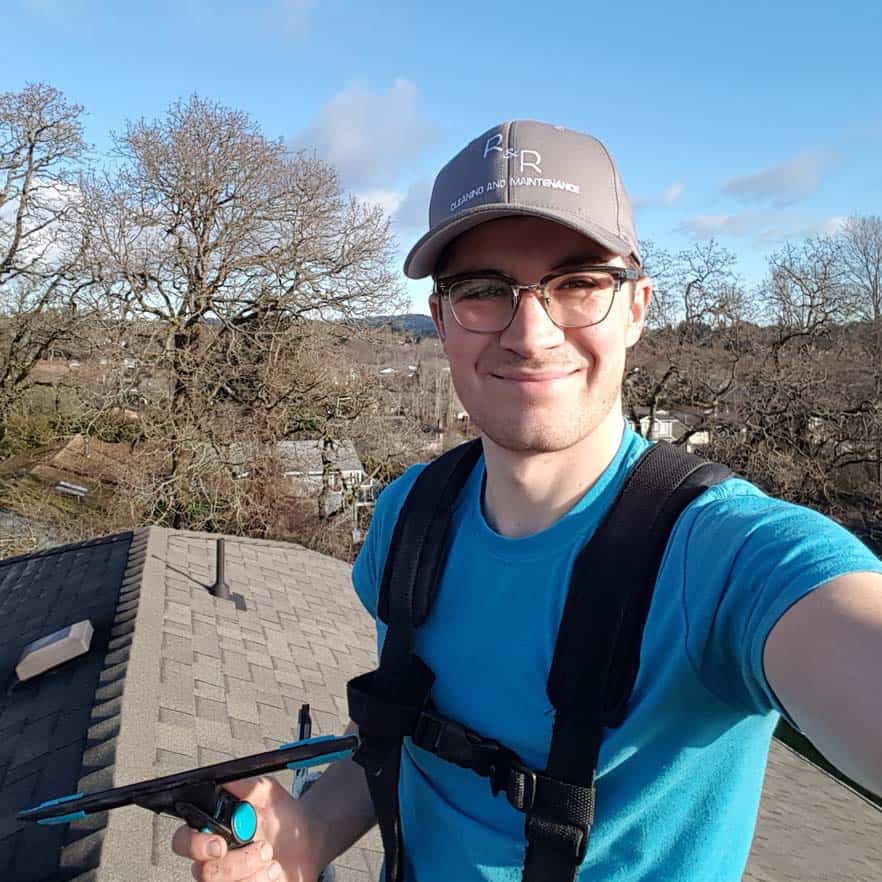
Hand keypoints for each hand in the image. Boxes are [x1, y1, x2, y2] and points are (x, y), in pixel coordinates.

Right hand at [171, 776, 323, 881]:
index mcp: (212, 830)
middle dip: (237, 862)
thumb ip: (244, 786)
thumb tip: (224, 780)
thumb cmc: (282, 815)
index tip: (220, 844)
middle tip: (263, 848)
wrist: (309, 839)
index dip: (194, 845)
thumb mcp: (266, 791)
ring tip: (272, 859)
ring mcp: (227, 879)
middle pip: (204, 872)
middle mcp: (213, 859)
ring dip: (253, 872)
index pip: (182, 841)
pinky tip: (273, 872)